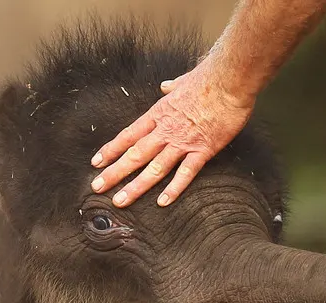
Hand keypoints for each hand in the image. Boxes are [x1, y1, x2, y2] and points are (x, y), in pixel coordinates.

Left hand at [90, 60, 253, 207]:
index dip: (111, 150)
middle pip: (134, 155)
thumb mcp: (183, 81)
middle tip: (97, 187)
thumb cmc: (208, 77)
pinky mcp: (202, 150)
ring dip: (135, 186)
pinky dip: (174, 189)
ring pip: (154, 168)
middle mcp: (166, 131)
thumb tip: (165, 86)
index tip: (96, 163)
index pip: (129, 135)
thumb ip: (172, 87)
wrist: (229, 78)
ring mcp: (183, 142)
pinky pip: (185, 173)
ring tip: (120, 201)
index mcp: (159, 114)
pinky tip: (161, 202)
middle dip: (114, 173)